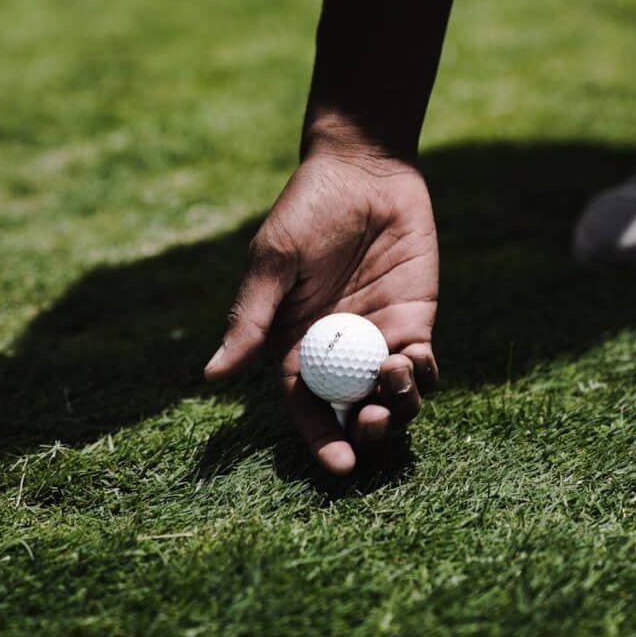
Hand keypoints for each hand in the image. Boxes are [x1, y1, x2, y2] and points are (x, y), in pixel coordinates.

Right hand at [204, 145, 438, 474]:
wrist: (364, 170)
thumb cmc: (307, 210)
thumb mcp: (274, 262)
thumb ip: (251, 319)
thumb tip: (212, 375)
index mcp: (295, 344)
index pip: (306, 406)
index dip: (320, 439)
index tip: (339, 466)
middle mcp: (337, 351)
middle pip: (352, 411)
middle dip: (364, 430)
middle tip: (370, 422)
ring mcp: (377, 337)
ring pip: (392, 397)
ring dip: (398, 405)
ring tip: (394, 375)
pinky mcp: (414, 318)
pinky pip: (423, 365)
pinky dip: (424, 375)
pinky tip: (416, 360)